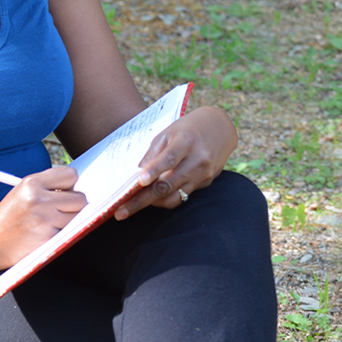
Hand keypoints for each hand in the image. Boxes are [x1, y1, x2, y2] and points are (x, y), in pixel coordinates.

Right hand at [0, 166, 84, 268]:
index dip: (70, 184)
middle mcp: (40, 199)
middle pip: (80, 199)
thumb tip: (79, 186)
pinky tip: (43, 234)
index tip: (65, 190)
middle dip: (74, 205)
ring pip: (77, 218)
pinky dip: (60, 235)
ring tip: (48, 223)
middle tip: (63, 209)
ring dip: (68, 221)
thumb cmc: (7, 217)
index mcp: (32, 183)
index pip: (71, 175)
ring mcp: (45, 220)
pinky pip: (67, 233)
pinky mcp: (47, 239)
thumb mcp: (21, 192)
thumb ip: (47, 186)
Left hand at [114, 105, 236, 219]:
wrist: (220, 129)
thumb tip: (136, 175)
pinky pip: (181, 197)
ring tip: (130, 208)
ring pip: (174, 197)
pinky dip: (165, 199)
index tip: (140, 181)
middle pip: (167, 184)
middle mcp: (197, 160)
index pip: (169, 158)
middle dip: (142, 200)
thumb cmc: (188, 129)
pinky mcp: (205, 184)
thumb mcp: (168, 132)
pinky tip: (151, 200)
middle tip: (120, 212)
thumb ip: (153, 153)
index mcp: (186, 141)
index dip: (154, 170)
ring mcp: (203, 175)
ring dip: (151, 204)